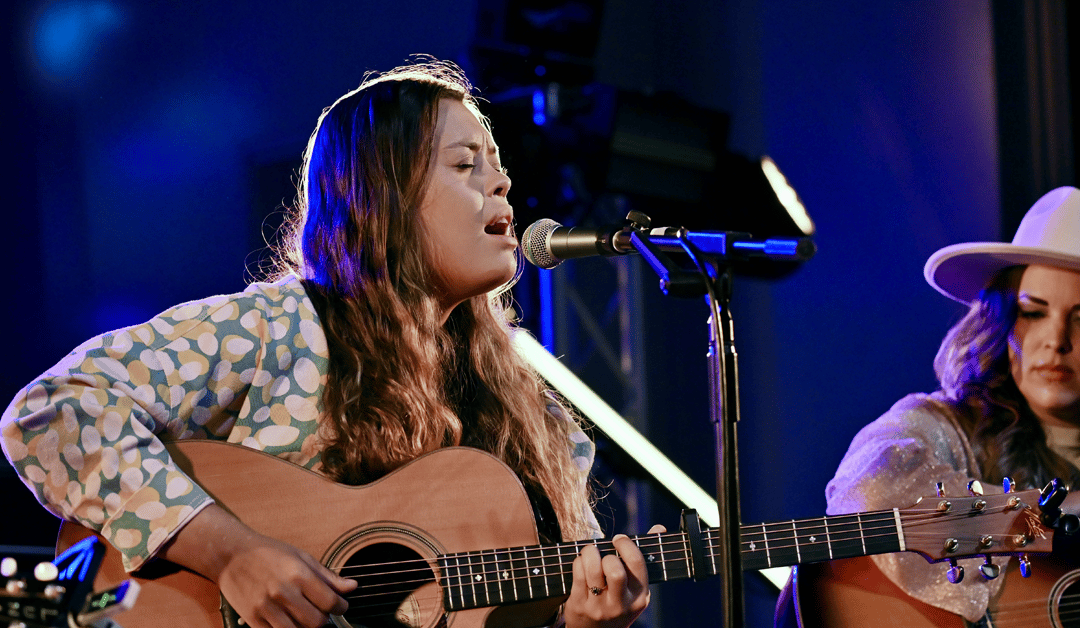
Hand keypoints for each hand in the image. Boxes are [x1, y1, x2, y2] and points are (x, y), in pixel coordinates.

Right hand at [162, 504, 356, 627]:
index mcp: (298, 574)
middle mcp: (283, 592)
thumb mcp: (302, 557)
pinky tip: (289, 620)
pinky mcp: (253, 619)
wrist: (231, 555)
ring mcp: (267, 608)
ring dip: (307, 627)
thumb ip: (328, 576)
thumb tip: (352, 587)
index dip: (341, 607)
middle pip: (317, 622)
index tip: (341, 606)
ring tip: (306, 616)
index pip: (330, 602)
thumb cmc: (268, 553)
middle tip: (322, 611)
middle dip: (325, 619)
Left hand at [562, 525, 665, 627]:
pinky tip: (582, 564)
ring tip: (590, 553)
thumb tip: (659, 527)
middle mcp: (621, 604)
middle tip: (603, 552)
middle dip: (607, 554)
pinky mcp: (580, 606)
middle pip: (615, 570)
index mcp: (640, 596)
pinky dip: (578, 562)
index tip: (619, 539)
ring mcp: (599, 607)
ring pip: (593, 570)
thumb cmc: (618, 601)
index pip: (636, 563)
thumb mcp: (636, 587)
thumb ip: (645, 557)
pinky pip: (577, 574)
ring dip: (589, 553)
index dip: (626, 545)